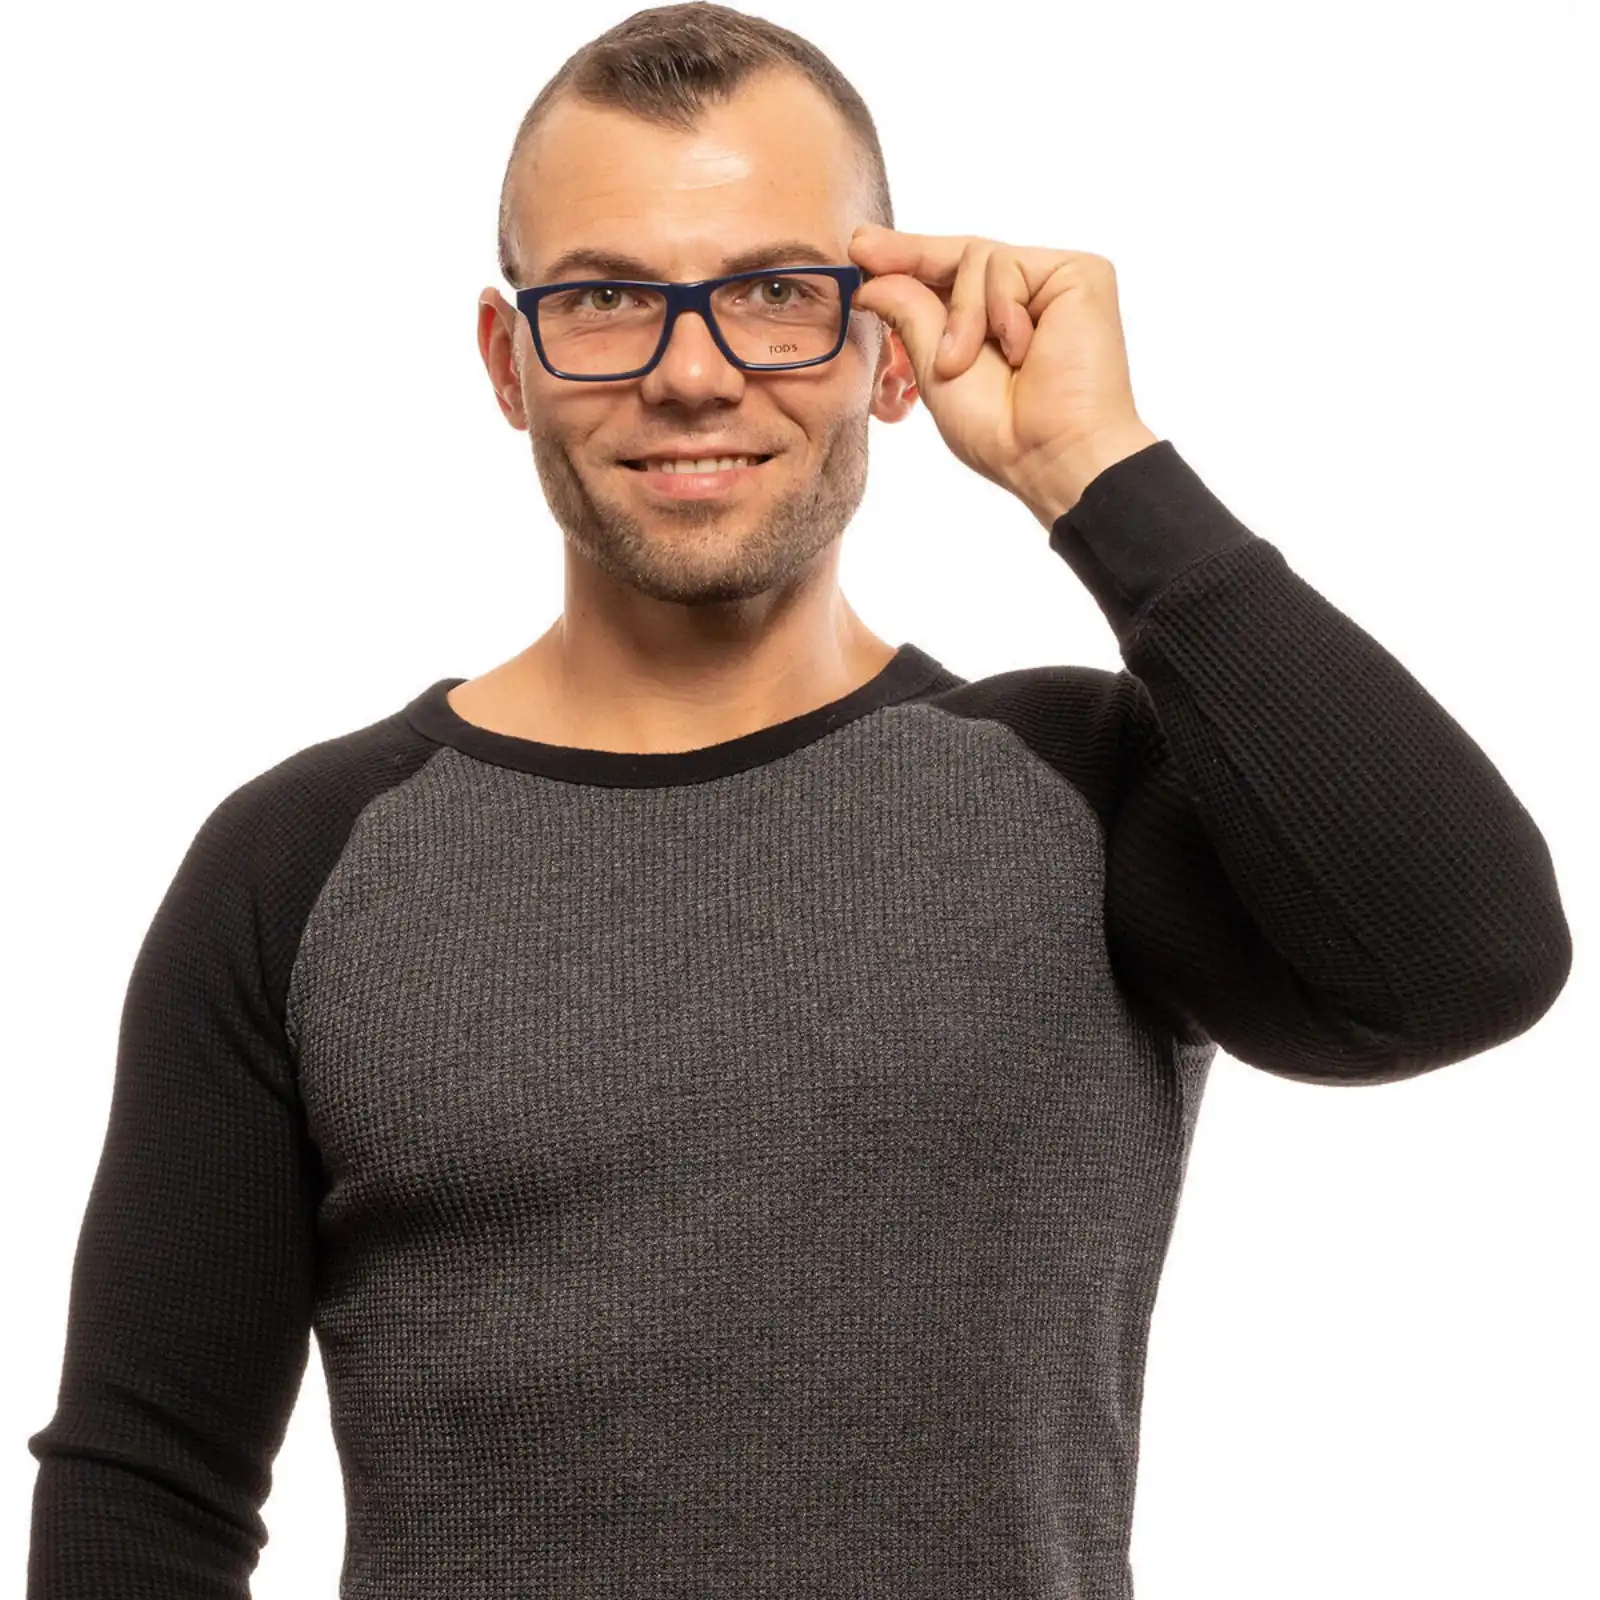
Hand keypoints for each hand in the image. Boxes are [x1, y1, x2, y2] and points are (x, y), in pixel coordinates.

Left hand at [847, 225, 1159, 523]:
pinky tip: (1020, 350)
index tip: (859, 252)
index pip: (951, 278)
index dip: (907, 261)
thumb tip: (873, 278)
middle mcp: (1031, 296)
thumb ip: (911, 316)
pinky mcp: (1082, 273)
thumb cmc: (1000, 430)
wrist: (1051, 453)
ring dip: (961, 317)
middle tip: (861, 250)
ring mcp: (1055, 283)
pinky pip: (1008, 263)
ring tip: (964, 363)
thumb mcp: (936, 369)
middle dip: (911, 256)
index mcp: (999, 322)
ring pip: (978, 257)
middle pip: (963, 254)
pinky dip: (998, 309)